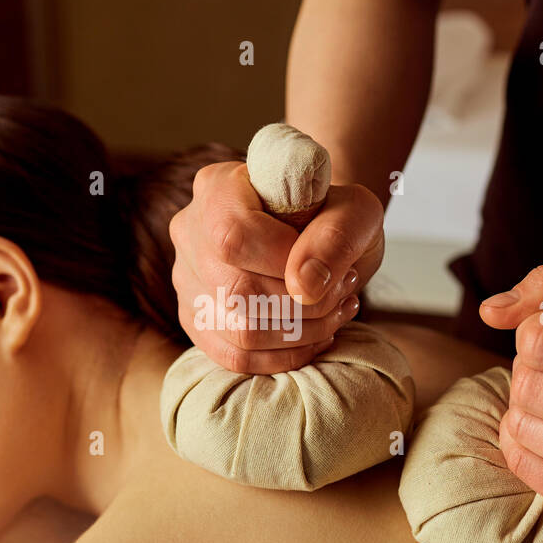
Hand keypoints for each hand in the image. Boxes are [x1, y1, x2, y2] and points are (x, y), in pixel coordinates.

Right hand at [169, 161, 383, 373]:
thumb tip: (304, 287)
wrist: (320, 238)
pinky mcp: (197, 319)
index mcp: (217, 186)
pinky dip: (284, 355)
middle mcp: (189, 230)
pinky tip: (316, 335)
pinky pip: (234, 356)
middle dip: (303, 304)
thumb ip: (335, 237)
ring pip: (236, 329)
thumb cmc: (335, 218)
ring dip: (301, 332)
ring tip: (335, 311)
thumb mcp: (355, 211)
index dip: (283, 262)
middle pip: (234, 290)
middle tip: (344, 291)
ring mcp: (186, 278)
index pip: (234, 234)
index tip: (329, 268)